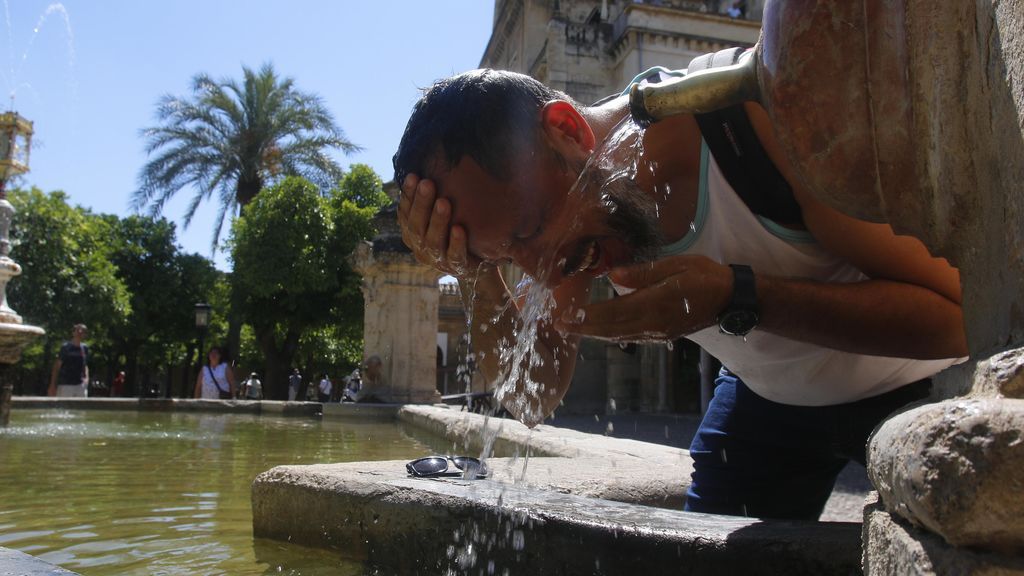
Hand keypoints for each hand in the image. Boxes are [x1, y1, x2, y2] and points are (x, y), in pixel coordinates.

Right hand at [398, 174, 479, 276]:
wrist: (480, 265)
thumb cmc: (459, 233)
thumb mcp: (443, 215)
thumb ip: (434, 198)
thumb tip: (430, 166)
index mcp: (414, 234)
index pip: (406, 214)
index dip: (408, 196)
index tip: (414, 176)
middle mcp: (421, 248)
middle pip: (416, 226)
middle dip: (421, 203)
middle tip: (427, 183)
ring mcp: (438, 260)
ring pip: (432, 241)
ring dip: (437, 220)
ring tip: (443, 202)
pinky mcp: (457, 268)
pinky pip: (455, 256)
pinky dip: (456, 242)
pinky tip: (459, 228)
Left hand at [555, 254, 731, 340]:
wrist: (730, 299)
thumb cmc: (705, 276)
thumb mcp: (677, 265)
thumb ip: (644, 272)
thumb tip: (612, 277)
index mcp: (656, 303)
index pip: (614, 312)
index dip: (588, 315)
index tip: (566, 315)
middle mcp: (653, 323)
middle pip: (611, 328)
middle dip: (583, 328)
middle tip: (559, 325)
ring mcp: (657, 332)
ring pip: (618, 335)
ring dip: (594, 333)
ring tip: (572, 329)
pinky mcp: (661, 334)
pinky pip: (630, 337)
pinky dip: (610, 335)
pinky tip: (599, 331)